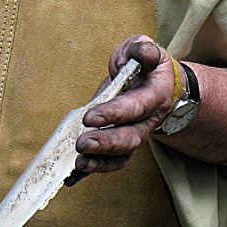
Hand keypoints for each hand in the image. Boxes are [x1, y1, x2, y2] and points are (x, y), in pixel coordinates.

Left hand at [68, 35, 181, 182]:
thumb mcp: (145, 49)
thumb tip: (138, 53)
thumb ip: (142, 50)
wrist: (155, 83)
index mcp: (154, 96)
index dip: (114, 114)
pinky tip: (71, 176)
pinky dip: (89, 171)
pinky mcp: (117, 141)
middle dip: (105, 144)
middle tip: (82, 144)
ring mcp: (132, 134)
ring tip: (77, 165)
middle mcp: (146, 121)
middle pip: (129, 139)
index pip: (134, 108)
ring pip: (120, 156)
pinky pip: (106, 161)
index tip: (90, 116)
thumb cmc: (146, 65)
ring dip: (99, 163)